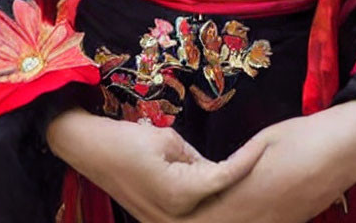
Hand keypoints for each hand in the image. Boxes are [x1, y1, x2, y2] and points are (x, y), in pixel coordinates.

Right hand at [46, 106, 266, 220]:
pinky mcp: (156, 219)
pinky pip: (189, 213)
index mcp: (178, 194)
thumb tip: (218, 172)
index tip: (264, 146)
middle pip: (218, 204)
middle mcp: (172, 217)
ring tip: (249, 184)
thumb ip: (198, 160)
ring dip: (223, 199)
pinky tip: (221, 193)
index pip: (224, 178)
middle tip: (265, 166)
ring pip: (205, 212)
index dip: (246, 161)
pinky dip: (205, 202)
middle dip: (241, 191)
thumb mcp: (170, 140)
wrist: (90, 151)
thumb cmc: (128, 139)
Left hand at [175, 99, 355, 222]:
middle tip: (173, 214)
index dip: (183, 218)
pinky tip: (234, 213)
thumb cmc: (303, 135)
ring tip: (197, 213)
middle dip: (196, 222)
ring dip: (218, 221)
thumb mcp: (264, 142)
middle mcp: (261, 217)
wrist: (345, 149)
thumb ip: (238, 165)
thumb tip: (217, 177)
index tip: (165, 210)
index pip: (206, 216)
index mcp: (249, 193)